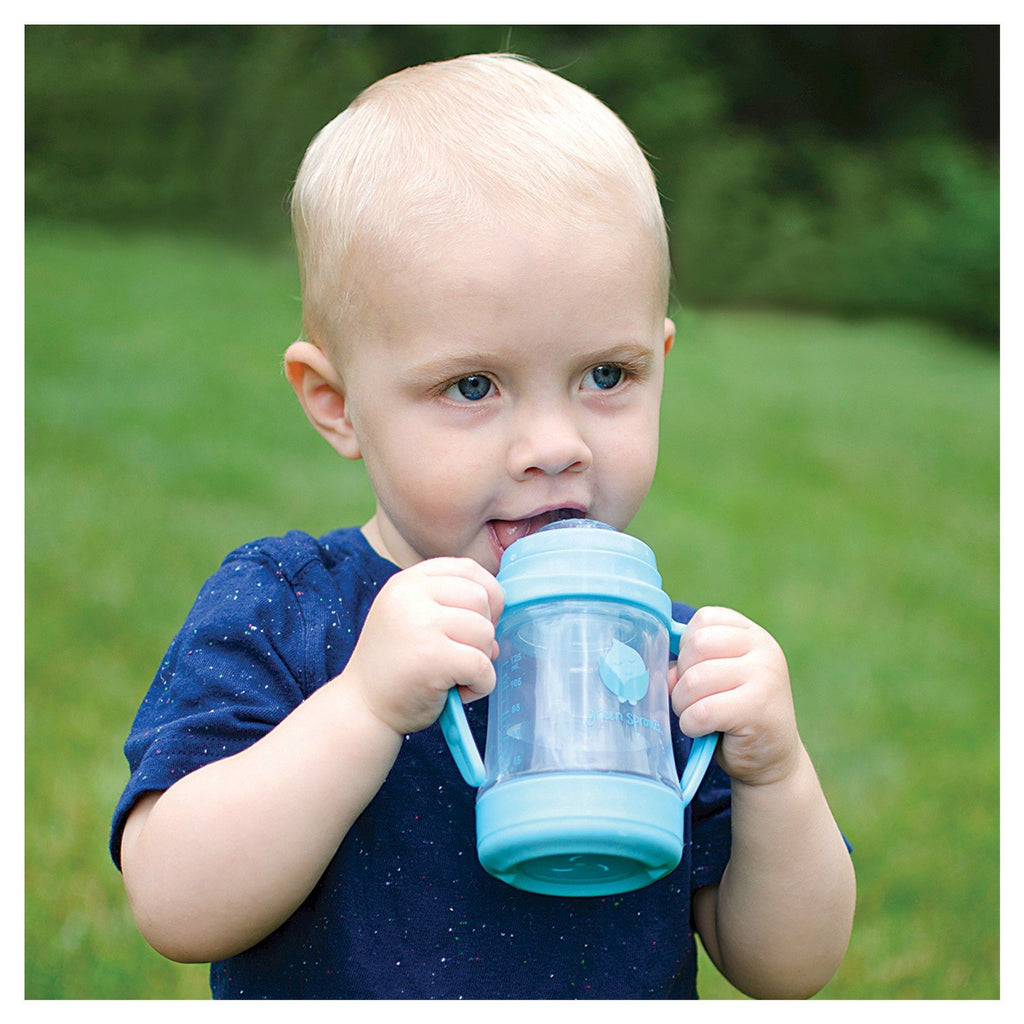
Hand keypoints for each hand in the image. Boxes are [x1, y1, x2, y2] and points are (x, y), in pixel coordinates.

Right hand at [342, 558, 504, 736]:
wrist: (362, 708)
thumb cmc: (395, 666)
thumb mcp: (413, 618)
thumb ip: (451, 606)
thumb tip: (499, 618)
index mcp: (407, 581)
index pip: (467, 568)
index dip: (486, 595)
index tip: (474, 623)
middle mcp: (410, 595)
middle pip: (481, 597)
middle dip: (483, 631)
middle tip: (462, 654)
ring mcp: (420, 624)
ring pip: (485, 631)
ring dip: (482, 660)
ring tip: (456, 675)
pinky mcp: (432, 657)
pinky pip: (482, 665)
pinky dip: (481, 685)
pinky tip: (459, 692)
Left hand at [670, 606, 801, 786]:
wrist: (770, 759)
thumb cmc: (734, 714)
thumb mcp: (713, 679)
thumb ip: (689, 665)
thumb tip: (665, 674)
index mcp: (752, 634)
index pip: (704, 619)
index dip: (687, 646)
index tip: (697, 670)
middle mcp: (764, 649)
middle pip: (697, 646)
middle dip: (682, 676)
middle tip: (693, 699)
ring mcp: (765, 677)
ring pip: (694, 680)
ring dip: (683, 704)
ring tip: (697, 717)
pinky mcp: (757, 708)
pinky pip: (701, 711)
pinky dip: (691, 725)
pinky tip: (703, 730)